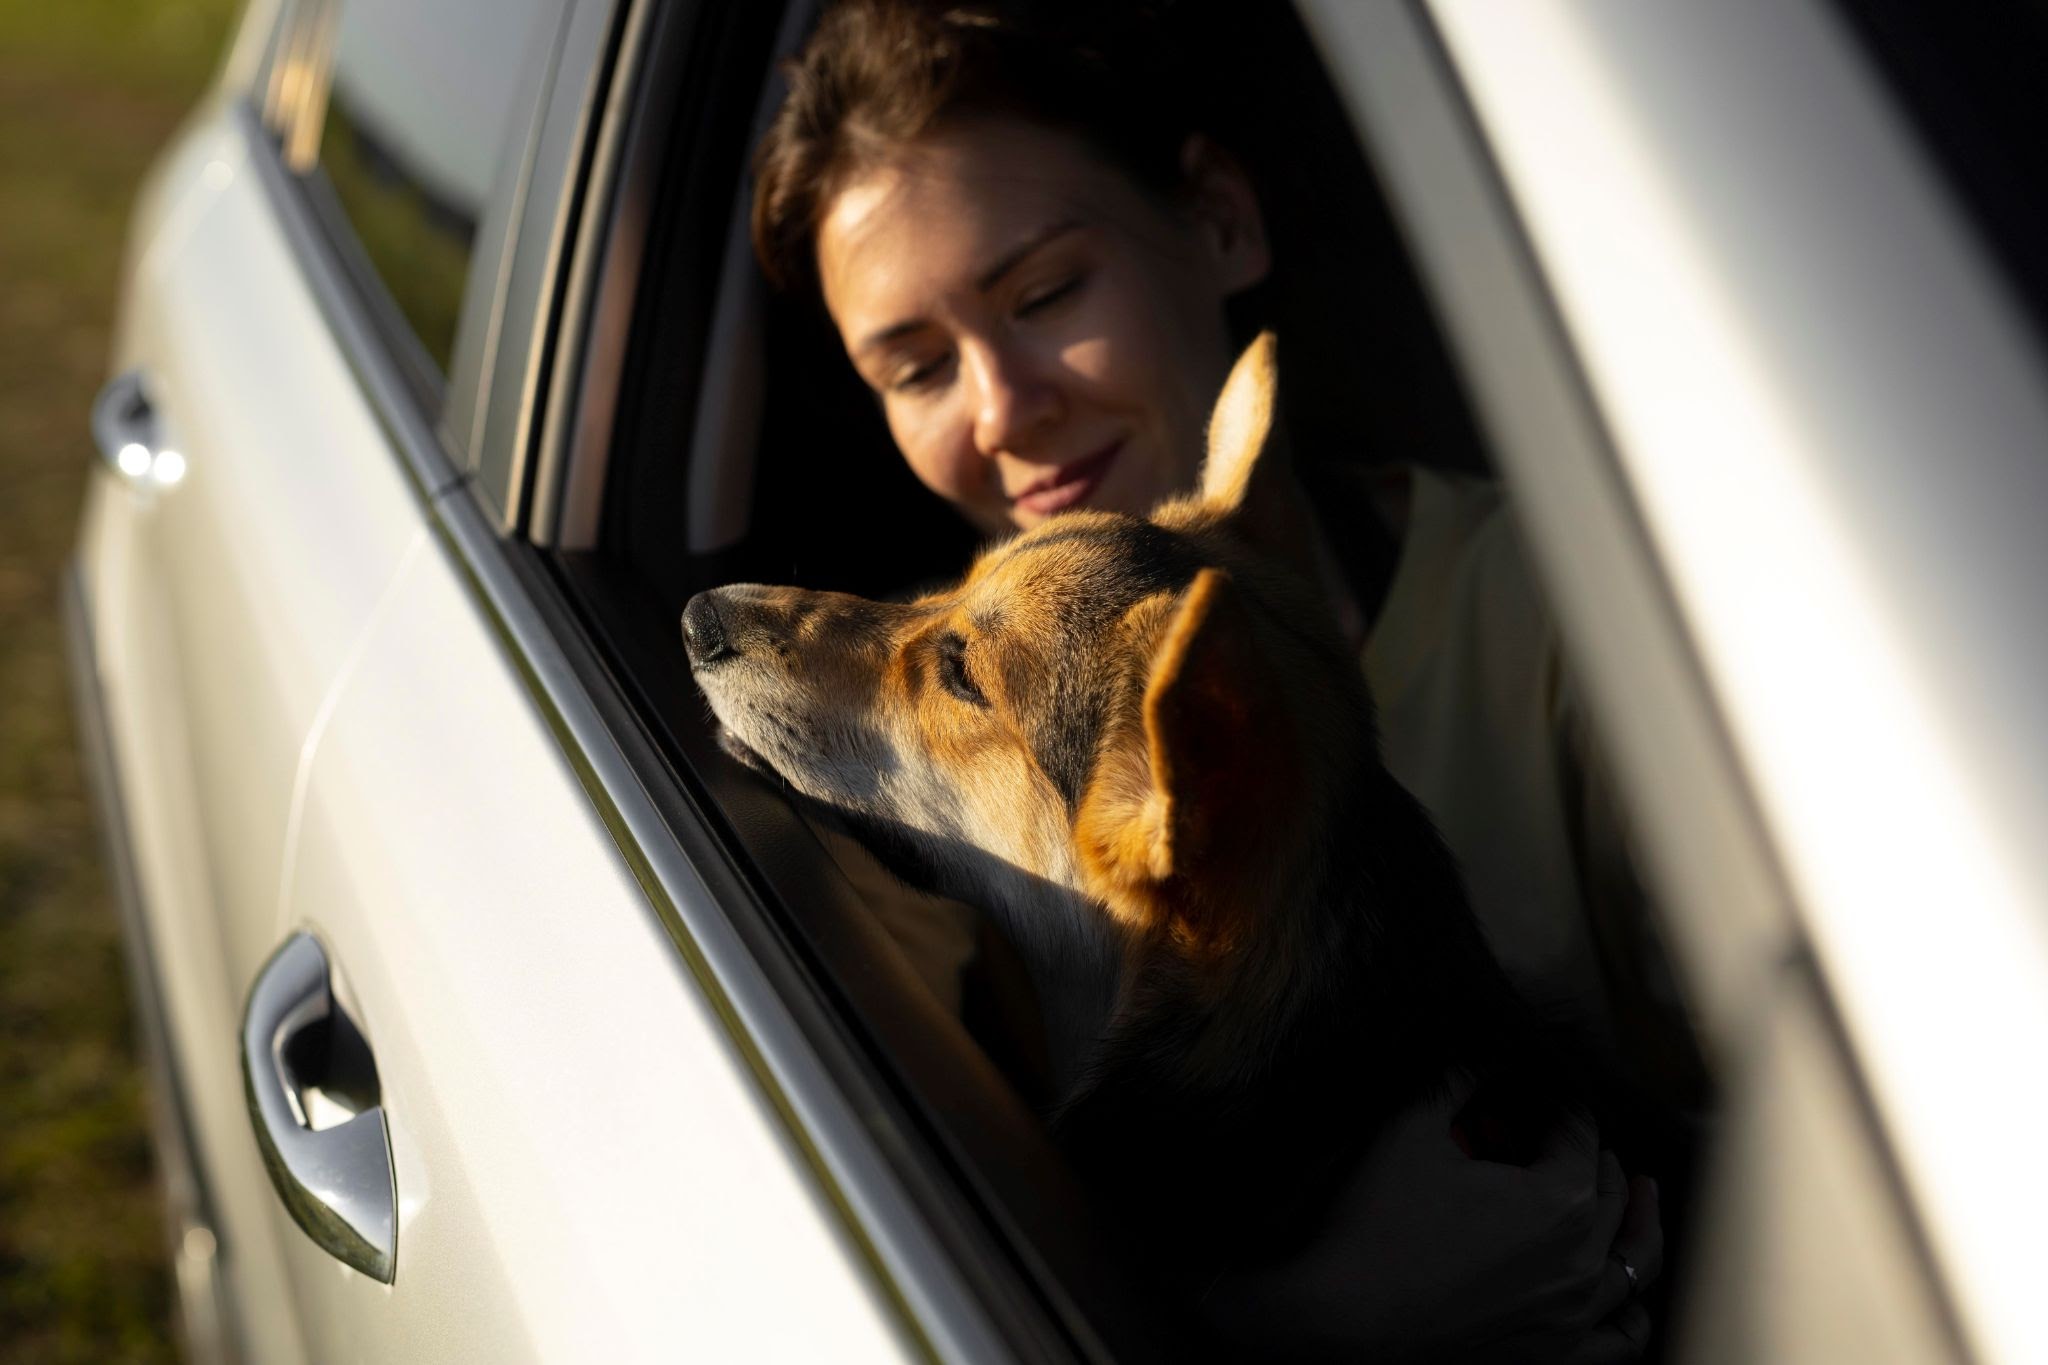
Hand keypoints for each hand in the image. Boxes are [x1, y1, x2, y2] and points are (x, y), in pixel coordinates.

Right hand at [1201, 1072, 1663, 1362]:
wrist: (1345, 1323)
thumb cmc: (1377, 1227)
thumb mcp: (1410, 1131)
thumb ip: (1458, 1081)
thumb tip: (1486, 1052)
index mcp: (1558, 1199)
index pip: (1579, 1130)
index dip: (1560, 1101)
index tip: (1544, 1088)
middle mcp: (1583, 1259)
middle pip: (1611, 1190)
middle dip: (1594, 1152)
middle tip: (1568, 1132)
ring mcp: (1575, 1315)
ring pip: (1635, 1260)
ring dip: (1638, 1219)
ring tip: (1640, 1194)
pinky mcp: (1557, 1357)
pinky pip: (1622, 1336)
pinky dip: (1634, 1308)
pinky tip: (1628, 1289)